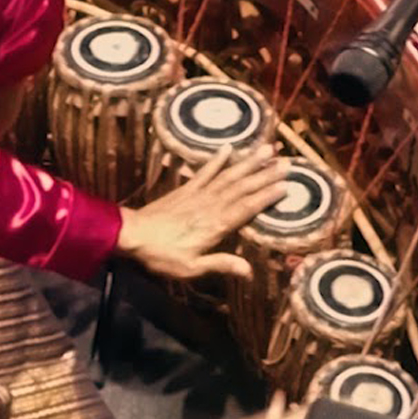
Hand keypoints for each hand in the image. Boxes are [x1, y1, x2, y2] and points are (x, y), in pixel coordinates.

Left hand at [117, 148, 289, 280]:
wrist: (131, 235)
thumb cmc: (161, 255)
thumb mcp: (190, 268)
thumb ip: (220, 264)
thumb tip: (248, 271)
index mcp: (214, 226)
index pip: (246, 208)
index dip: (266, 196)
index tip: (285, 185)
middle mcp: (210, 205)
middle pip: (242, 187)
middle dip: (264, 175)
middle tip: (286, 162)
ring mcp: (197, 194)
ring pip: (228, 175)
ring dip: (248, 162)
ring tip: (266, 148)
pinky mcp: (185, 189)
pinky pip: (204, 172)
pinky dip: (217, 160)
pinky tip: (228, 147)